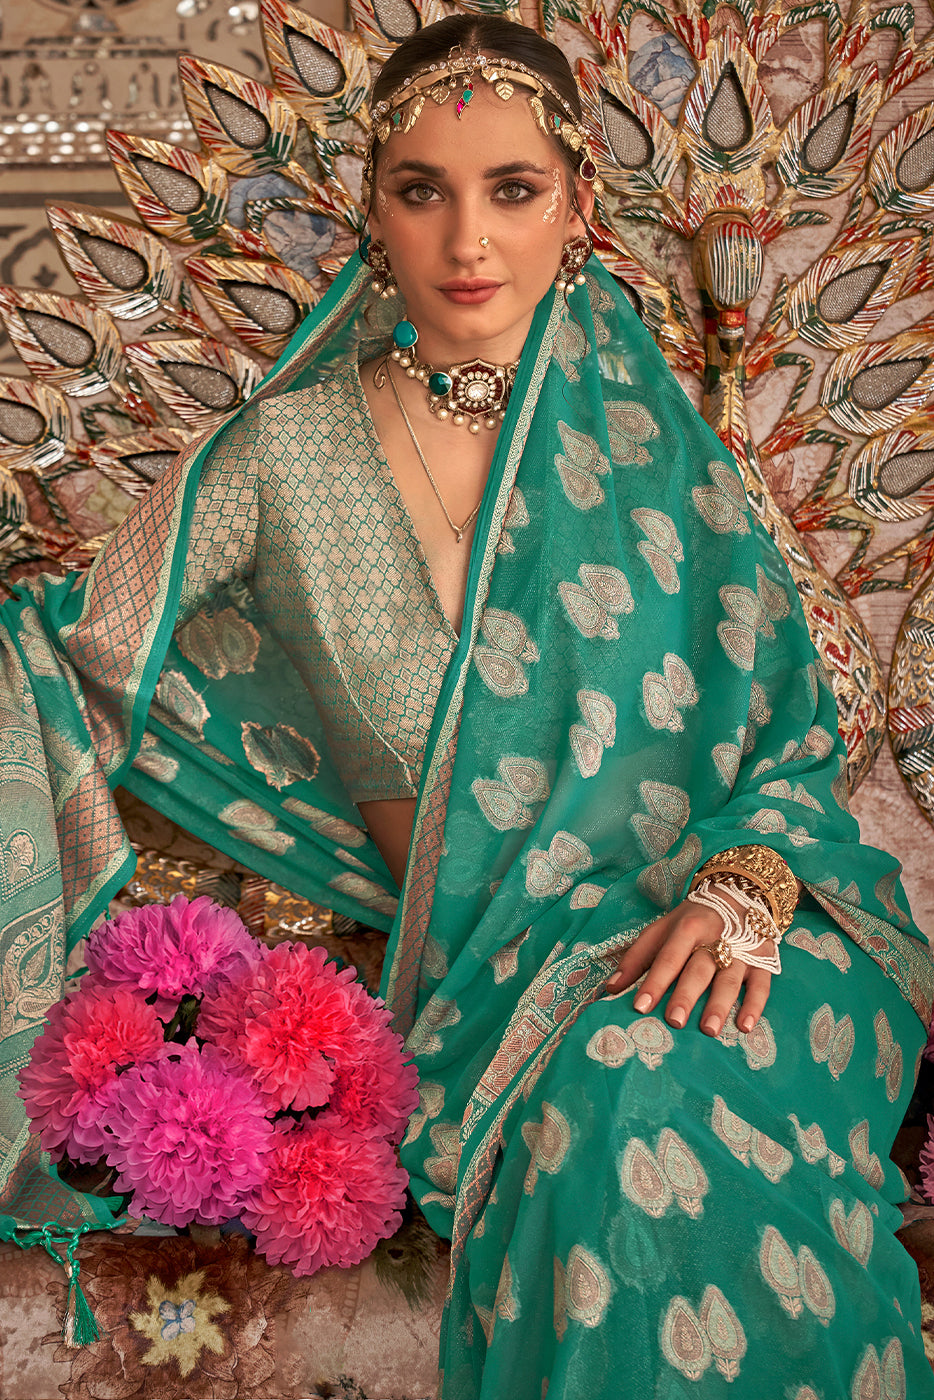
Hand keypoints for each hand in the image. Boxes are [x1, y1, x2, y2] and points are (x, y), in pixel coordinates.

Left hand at [603, 893, 773, 1036]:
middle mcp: (716, 937)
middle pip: (699, 968)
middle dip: (686, 994)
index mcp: (687, 927)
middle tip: (674, 1021)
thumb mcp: (661, 930)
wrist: (738, 895)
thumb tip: (610, 989)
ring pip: (730, 979)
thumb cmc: (691, 921)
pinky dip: (754, 1005)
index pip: (668, 956)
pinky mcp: (764, 961)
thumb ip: (636, 958)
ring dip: (719, 1004)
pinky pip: (761, 985)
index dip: (654, 981)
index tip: (640, 1006)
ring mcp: (742, 950)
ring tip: (708, 1030)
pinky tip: (744, 1026)